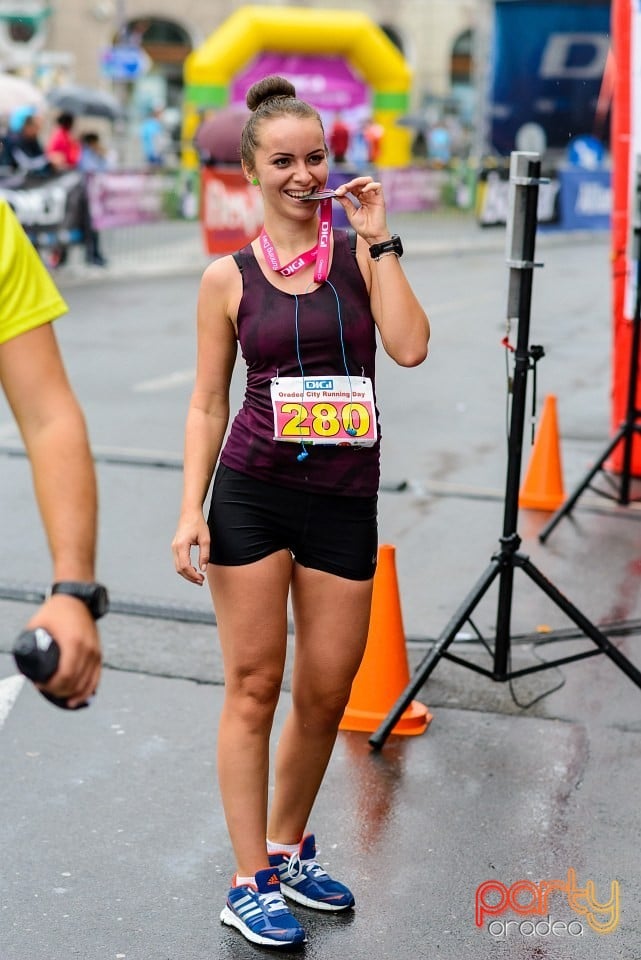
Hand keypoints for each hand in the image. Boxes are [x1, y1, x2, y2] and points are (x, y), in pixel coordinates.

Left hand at [26, 594, 101, 708]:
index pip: (65, 675)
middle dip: (60, 691)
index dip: (52, 686)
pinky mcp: (99, 653)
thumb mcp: (38, 625)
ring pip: (88, 683)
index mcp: (73, 643)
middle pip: (76, 682)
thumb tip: (23, 662)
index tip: (41, 685)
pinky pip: (97, 677)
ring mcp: (95, 651)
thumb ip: (29, 643)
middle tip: (47, 690)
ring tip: (62, 698)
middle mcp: (88, 649)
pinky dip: (89, 690)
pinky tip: (80, 697)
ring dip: (74, 694)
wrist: (77, 599)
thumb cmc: (58, 610)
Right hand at [172, 510, 209, 584]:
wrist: (189, 513)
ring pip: (177, 567)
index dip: (193, 575)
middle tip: (201, 581)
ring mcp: (173, 547)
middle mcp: (175, 547)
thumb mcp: (206, 539)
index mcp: (182, 545)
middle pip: (180, 569)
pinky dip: (185, 568)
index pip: (185, 566)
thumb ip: (204, 555)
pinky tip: (194, 570)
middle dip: (190, 577)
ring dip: (187, 574)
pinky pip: (178, 562)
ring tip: (199, 578)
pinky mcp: (175, 547)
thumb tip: (203, 569)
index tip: (202, 579)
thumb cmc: (198, 524)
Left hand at [333, 176, 389, 244]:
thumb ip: (346, 203)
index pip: (353, 188)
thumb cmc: (363, 228)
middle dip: (350, 183)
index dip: (345, 188)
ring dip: (359, 181)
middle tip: (342, 189)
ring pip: (368, 181)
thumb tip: (337, 195)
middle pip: (360, 182)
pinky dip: (370, 186)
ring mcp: (374, 197)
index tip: (337, 192)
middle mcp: (368, 196)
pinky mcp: (380, 199)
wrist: (371, 236)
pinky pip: (378, 186)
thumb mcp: (351, 214)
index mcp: (361, 199)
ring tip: (351, 187)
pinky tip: (363, 191)